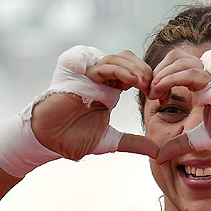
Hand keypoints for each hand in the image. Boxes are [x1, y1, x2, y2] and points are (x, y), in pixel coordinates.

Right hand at [32, 48, 157, 159]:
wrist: (48, 140)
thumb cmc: (72, 139)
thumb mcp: (111, 141)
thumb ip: (133, 143)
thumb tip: (157, 150)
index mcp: (110, 90)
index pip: (136, 75)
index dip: (152, 83)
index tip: (162, 99)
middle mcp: (101, 79)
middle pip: (130, 61)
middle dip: (148, 73)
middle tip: (157, 90)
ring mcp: (89, 74)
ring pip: (118, 59)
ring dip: (136, 69)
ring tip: (146, 83)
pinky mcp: (78, 73)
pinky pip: (102, 64)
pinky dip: (119, 69)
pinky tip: (132, 80)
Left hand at [147, 48, 210, 162]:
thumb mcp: (199, 138)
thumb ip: (178, 143)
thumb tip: (159, 158)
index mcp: (207, 78)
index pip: (177, 63)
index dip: (162, 76)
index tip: (155, 96)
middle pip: (176, 56)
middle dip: (160, 73)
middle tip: (151, 92)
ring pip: (181, 60)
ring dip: (163, 76)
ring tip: (154, 92)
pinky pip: (190, 71)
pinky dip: (172, 78)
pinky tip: (161, 89)